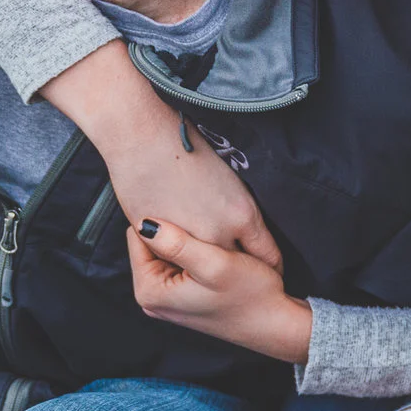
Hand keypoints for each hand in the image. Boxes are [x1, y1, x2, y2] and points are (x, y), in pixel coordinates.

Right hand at [41, 41, 279, 266]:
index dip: (268, 267)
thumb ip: (233, 210)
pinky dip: (175, 257)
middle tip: (233, 273)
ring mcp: (189, 241)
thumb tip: (234, 232)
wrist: (142, 137)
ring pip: (202, 268)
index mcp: (244, 213)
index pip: (267, 255)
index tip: (263, 271)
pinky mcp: (160, 242)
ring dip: (202, 268)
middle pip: (237, 267)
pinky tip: (172, 247)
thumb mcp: (226, 178)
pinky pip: (174, 259)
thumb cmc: (183, 144)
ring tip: (201, 264)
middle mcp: (222, 233)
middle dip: (236, 272)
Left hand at [126, 217, 312, 362]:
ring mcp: (166, 298)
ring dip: (185, 243)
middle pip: (149, 245)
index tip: (189, 220)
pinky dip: (193, 254)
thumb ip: (177, 243)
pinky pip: (178, 263)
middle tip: (205, 234)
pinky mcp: (181, 296)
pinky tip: (214, 254)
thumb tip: (144, 223)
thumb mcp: (214, 263)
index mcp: (149, 291)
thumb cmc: (251, 296)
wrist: (276, 324)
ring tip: (211, 245)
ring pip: (165, 252)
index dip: (164, 221)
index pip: (138, 236)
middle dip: (174, 234)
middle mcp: (151, 298)